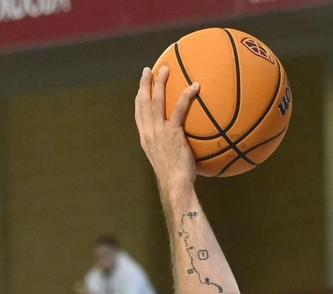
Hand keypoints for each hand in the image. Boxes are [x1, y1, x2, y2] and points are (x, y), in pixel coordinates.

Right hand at [134, 67, 199, 192]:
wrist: (175, 185)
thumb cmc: (175, 177)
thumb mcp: (166, 160)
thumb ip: (168, 148)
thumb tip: (180, 144)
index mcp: (145, 139)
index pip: (139, 114)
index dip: (138, 99)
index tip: (140, 88)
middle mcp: (149, 133)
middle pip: (144, 102)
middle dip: (145, 84)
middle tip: (148, 70)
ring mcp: (159, 132)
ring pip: (156, 101)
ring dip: (160, 82)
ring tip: (166, 69)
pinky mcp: (173, 133)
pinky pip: (179, 110)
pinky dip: (186, 96)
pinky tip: (194, 86)